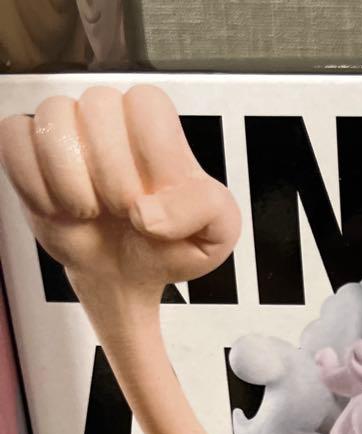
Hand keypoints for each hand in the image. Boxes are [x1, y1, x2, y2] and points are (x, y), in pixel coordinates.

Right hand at [0, 86, 238, 302]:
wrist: (124, 275)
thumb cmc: (167, 247)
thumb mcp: (213, 236)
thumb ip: (205, 210)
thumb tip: (149, 214)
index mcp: (159, 131)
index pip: (147, 103)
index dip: (148, 154)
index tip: (152, 198)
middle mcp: (112, 119)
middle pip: (99, 105)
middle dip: (112, 176)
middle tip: (121, 212)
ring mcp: (65, 129)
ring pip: (53, 116)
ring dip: (72, 183)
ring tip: (90, 212)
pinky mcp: (26, 147)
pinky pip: (13, 138)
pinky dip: (35, 185)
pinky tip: (58, 210)